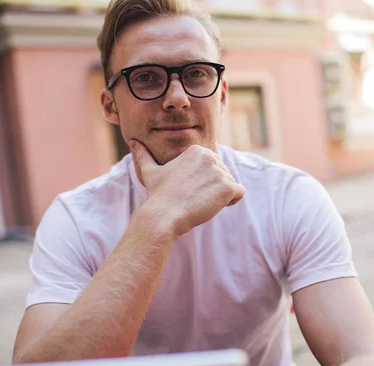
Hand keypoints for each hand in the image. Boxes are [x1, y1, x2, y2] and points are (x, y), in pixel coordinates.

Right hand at [130, 140, 244, 235]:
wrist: (164, 215)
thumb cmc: (158, 195)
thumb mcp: (150, 171)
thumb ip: (144, 155)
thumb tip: (133, 142)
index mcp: (197, 151)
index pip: (213, 166)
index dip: (204, 181)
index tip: (190, 190)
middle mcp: (210, 156)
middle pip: (223, 175)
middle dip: (212, 189)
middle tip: (194, 197)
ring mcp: (220, 171)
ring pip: (230, 185)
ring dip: (220, 196)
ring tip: (201, 202)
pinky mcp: (228, 186)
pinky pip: (240, 193)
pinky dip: (231, 201)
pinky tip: (212, 205)